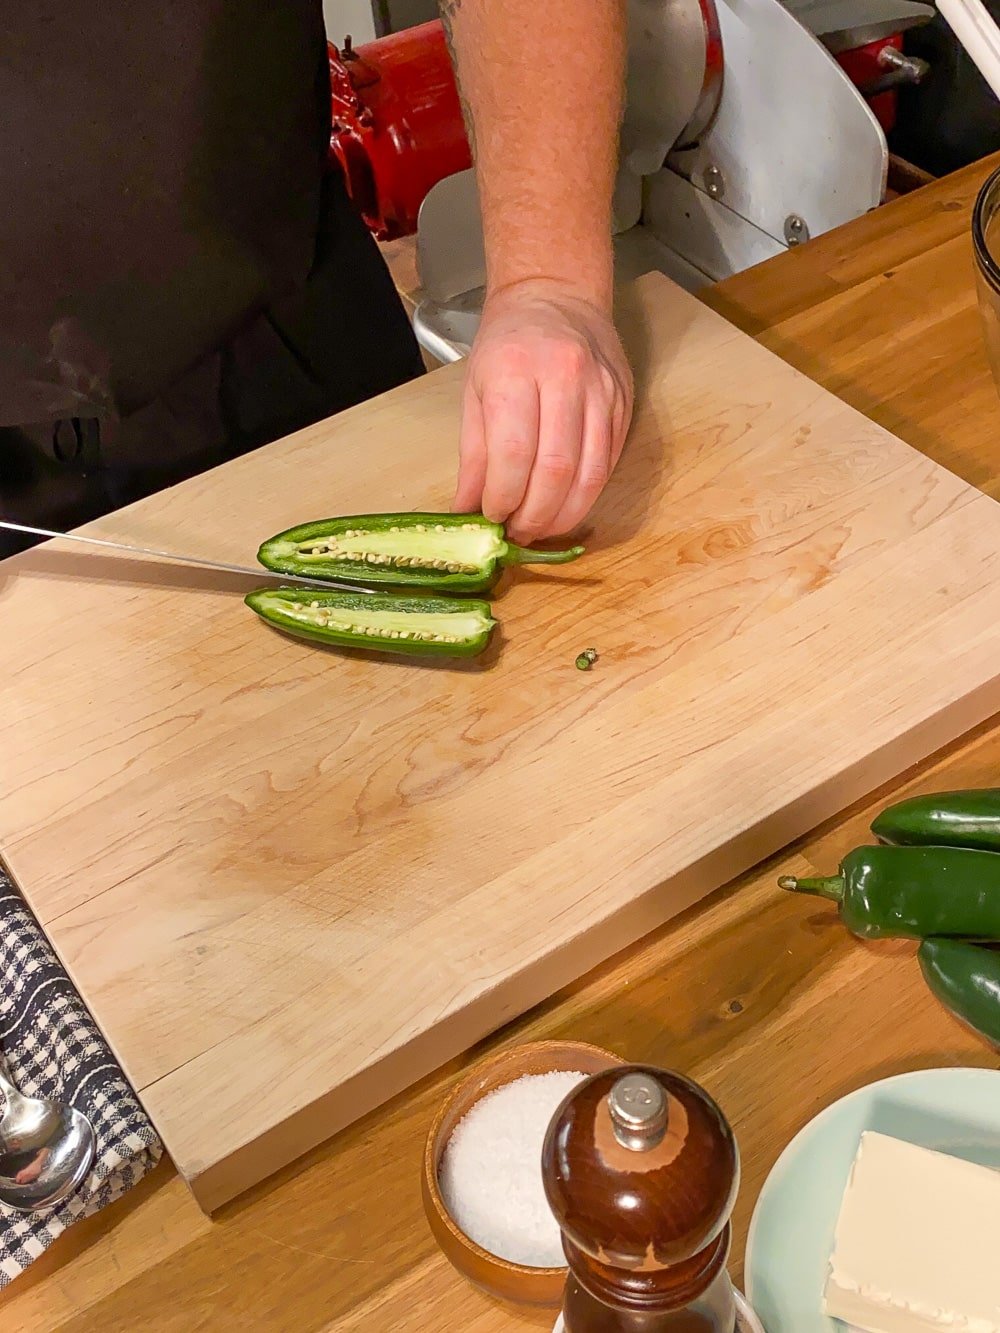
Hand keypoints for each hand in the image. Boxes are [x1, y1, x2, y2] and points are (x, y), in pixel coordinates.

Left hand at [453, 279, 632, 543]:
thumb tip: (467, 512)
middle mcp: (564, 377)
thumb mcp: (474, 390)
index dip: (503, 499)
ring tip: (541, 528)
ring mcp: (601, 390)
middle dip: (535, 515)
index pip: (513, 454)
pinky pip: (608, 463)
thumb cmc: (507, 344)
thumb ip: (473, 455)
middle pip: (555, 470)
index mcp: (515, 370)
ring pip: (590, 474)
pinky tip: (565, 505)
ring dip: (564, 515)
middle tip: (518, 534)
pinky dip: (586, 494)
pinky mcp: (624, 403)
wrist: (556, 296)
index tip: (492, 520)